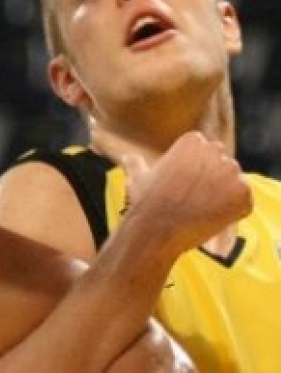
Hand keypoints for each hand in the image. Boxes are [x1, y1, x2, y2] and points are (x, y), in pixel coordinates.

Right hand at [122, 131, 251, 253]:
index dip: (195, 170)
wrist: (156, 230)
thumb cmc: (146, 204)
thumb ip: (136, 163)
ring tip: (201, 210)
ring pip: (233, 182)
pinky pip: (243, 200)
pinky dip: (232, 210)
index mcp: (192, 141)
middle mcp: (215, 151)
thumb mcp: (137, 178)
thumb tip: (128, 157)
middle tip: (194, 199)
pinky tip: (212, 217)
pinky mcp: (243, 193)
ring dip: (223, 194)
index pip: (205, 151)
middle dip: (212, 179)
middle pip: (222, 163)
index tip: (184, 185)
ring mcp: (231, 172)